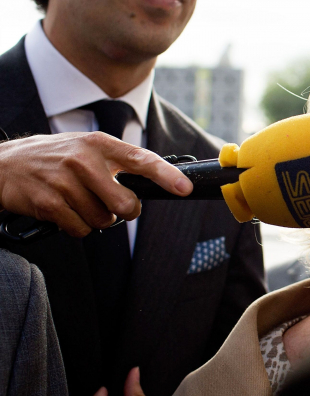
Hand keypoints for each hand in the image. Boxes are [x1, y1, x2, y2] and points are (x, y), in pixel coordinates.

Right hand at [0, 132, 192, 236]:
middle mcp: (83, 159)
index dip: (166, 175)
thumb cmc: (57, 159)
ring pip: (102, 221)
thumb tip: (157, 184)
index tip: (184, 188)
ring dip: (95, 219)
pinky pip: (81, 230)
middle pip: (125, 205)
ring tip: (77, 201)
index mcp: (99, 144)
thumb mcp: (88, 148)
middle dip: (123, 212)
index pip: (140, 159)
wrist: (5, 164)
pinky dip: (77, 227)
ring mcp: (64, 181)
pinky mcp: (48, 202)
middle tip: (109, 203)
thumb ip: (119, 164)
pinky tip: (64, 211)